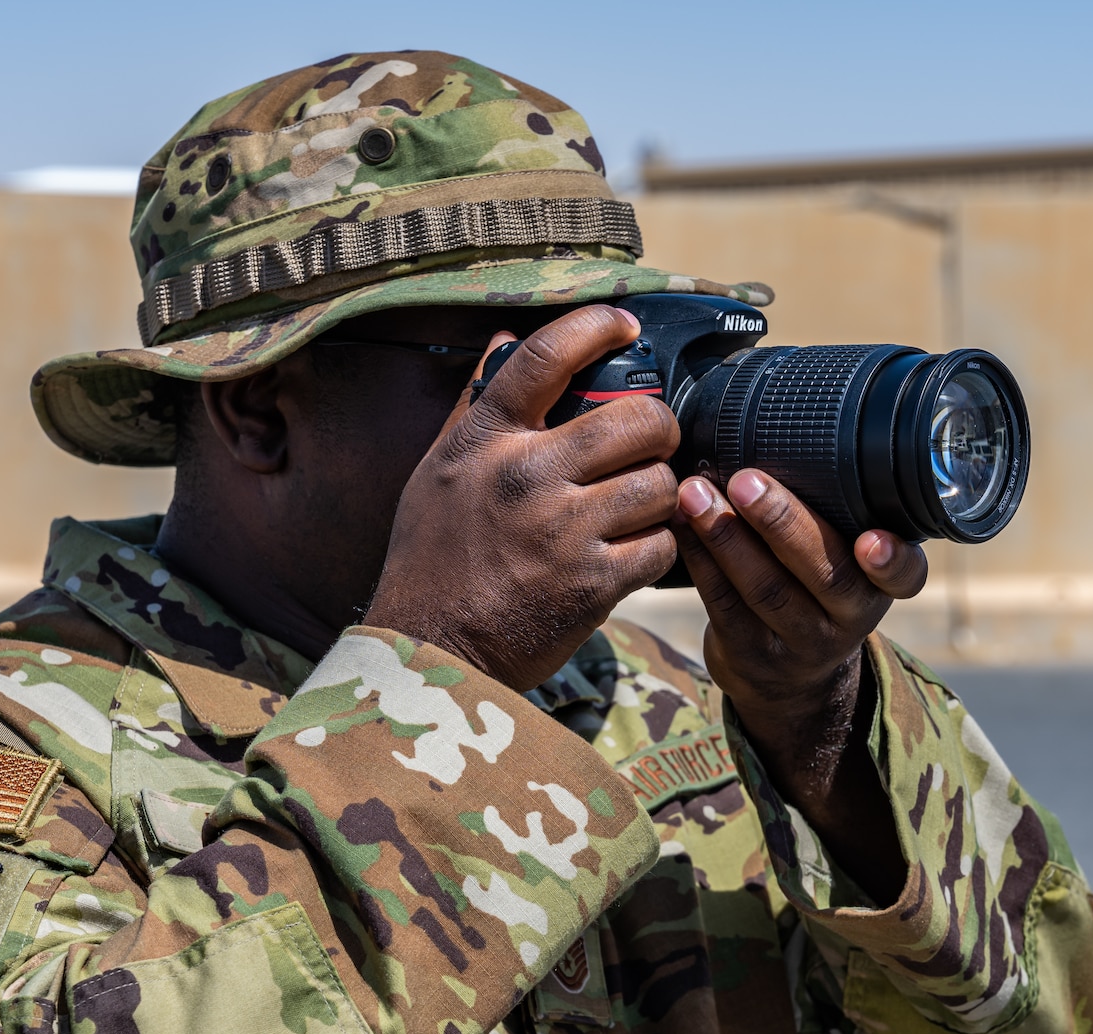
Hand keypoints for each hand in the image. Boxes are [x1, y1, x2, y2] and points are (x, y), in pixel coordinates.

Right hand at [364, 305, 680, 689]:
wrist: (431, 649)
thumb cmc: (431, 557)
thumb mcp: (438, 470)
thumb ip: (476, 404)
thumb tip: (504, 340)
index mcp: (487, 440)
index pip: (547, 354)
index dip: (596, 325)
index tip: (624, 324)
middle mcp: (527, 475)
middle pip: (638, 418)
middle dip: (657, 429)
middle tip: (648, 444)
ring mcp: (563, 530)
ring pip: (660, 482)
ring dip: (659, 494)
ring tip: (637, 505)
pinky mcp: (594, 583)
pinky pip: (662, 544)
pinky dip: (657, 547)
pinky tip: (632, 550)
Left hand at [672, 469, 926, 902]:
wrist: (790, 678)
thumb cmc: (815, 586)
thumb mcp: (844, 557)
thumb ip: (837, 511)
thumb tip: (788, 419)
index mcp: (882, 584)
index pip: (905, 576)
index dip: (892, 561)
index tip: (872, 541)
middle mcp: (851, 616)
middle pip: (824, 574)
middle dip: (781, 523)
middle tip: (745, 480)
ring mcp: (802, 643)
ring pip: (767, 591)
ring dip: (727, 537)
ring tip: (695, 494)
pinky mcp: (754, 656)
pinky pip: (724, 605)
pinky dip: (700, 560)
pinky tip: (681, 524)